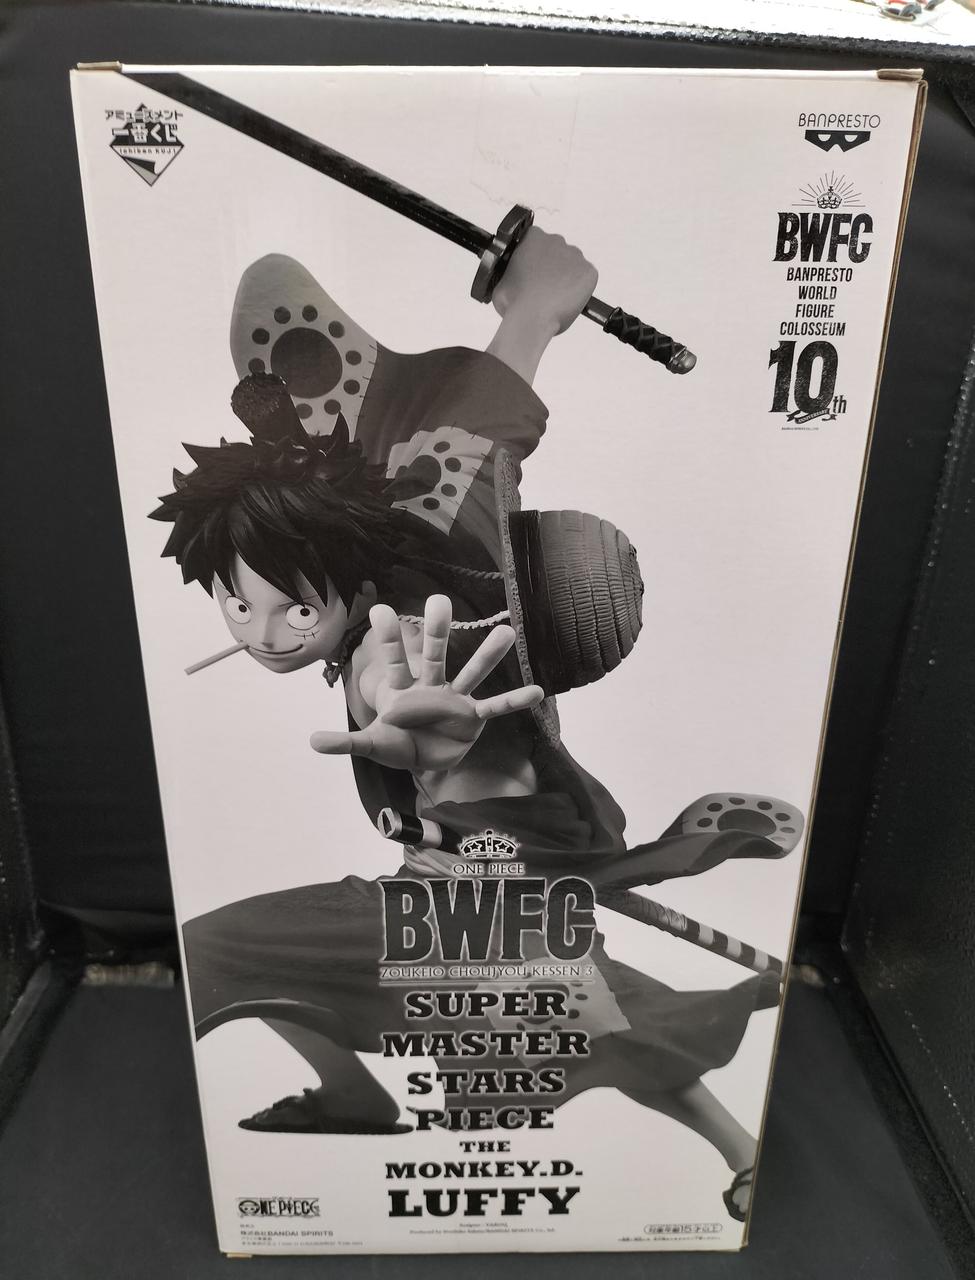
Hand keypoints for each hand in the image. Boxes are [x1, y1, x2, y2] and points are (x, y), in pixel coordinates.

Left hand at [310, 595, 542, 773]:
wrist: (423, 762)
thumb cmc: (397, 745)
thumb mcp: (371, 745)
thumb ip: (346, 742)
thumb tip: (311, 741)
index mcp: (402, 691)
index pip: (392, 661)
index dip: (387, 638)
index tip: (380, 609)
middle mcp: (430, 687)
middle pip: (433, 655)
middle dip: (436, 630)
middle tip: (440, 600)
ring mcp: (454, 700)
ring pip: (472, 672)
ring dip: (488, 655)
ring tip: (508, 632)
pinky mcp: (473, 718)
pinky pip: (495, 707)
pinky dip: (514, 701)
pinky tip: (537, 691)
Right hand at [491, 227, 596, 336]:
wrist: (532, 318)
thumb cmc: (514, 303)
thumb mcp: (502, 280)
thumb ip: (512, 271)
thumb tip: (516, 277)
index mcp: (533, 236)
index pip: (538, 243)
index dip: (536, 261)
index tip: (534, 275)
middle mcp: (556, 240)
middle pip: (558, 252)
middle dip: (553, 268)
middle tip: (546, 288)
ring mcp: (575, 255)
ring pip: (573, 266)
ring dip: (568, 278)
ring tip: (556, 298)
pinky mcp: (589, 271)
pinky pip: (587, 279)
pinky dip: (581, 290)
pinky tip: (568, 300)